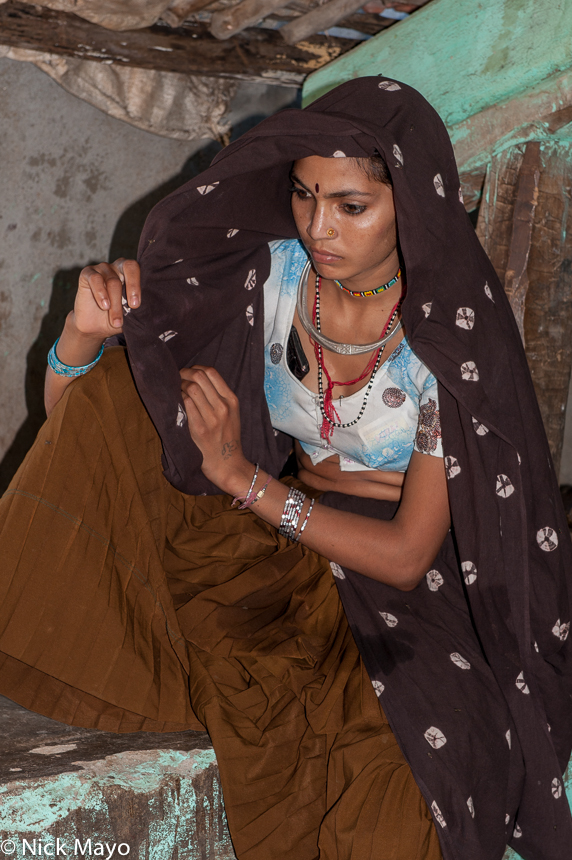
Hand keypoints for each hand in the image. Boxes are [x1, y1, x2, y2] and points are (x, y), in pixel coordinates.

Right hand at [73, 258, 140, 337]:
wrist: (94, 327)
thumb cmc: (116, 318)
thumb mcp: (130, 315)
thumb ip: (139, 309)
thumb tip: (152, 309)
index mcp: (131, 274)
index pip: (138, 269)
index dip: (138, 284)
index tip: (136, 305)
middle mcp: (118, 267)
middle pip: (128, 266)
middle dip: (133, 287)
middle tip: (133, 306)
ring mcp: (102, 268)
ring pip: (112, 280)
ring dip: (115, 302)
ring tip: (115, 320)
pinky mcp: (87, 273)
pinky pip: (95, 278)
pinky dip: (101, 294)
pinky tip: (104, 306)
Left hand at [180, 365, 251, 492]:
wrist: (228, 464)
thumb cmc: (227, 437)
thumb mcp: (232, 413)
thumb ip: (219, 396)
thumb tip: (197, 378)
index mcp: (232, 400)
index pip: (211, 372)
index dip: (196, 368)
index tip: (188, 372)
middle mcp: (223, 407)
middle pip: (199, 376)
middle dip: (184, 373)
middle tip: (177, 378)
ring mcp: (211, 418)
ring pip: (191, 388)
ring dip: (179, 386)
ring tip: (176, 391)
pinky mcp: (198, 429)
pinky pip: (185, 404)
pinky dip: (178, 399)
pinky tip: (176, 403)